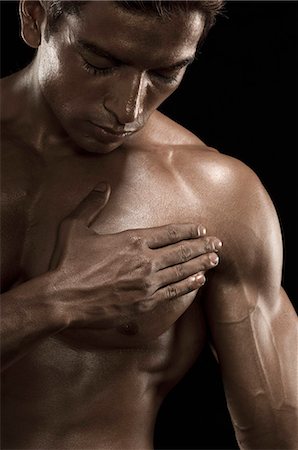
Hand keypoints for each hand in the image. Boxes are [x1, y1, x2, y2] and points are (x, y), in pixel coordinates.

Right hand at [50, 182, 221, 332]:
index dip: (188, 230)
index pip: (169, 232)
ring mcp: (147, 283)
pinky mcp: (144, 303)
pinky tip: (198, 281)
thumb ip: (91, 204)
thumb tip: (102, 185)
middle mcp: (144, 260)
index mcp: (131, 240)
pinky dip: (188, 285)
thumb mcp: (74, 226)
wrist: (63, 298)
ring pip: (182, 271)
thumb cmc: (68, 262)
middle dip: (202, 246)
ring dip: (200, 264)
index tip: (201, 229)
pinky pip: (173, 293)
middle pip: (182, 251)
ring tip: (215, 260)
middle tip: (218, 244)